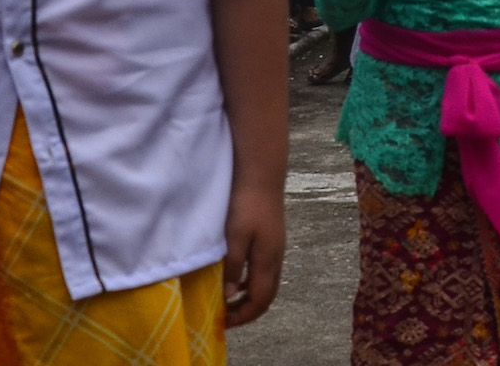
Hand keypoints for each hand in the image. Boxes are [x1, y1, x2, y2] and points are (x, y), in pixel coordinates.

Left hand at [221, 181, 283, 326]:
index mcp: (267, 261)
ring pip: (267, 284)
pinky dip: (253, 282)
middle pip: (267, 296)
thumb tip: (229, 296)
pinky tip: (238, 277)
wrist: (262, 177)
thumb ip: (233, 267)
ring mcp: (277, 249)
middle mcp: (276, 258)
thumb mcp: (234, 237)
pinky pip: (265, 271)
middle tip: (226, 317)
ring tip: (229, 301)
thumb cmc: (246, 206)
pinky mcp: (273, 240)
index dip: (243, 316)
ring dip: (251, 297)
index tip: (223, 323)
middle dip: (248, 311)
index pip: (259, 300)